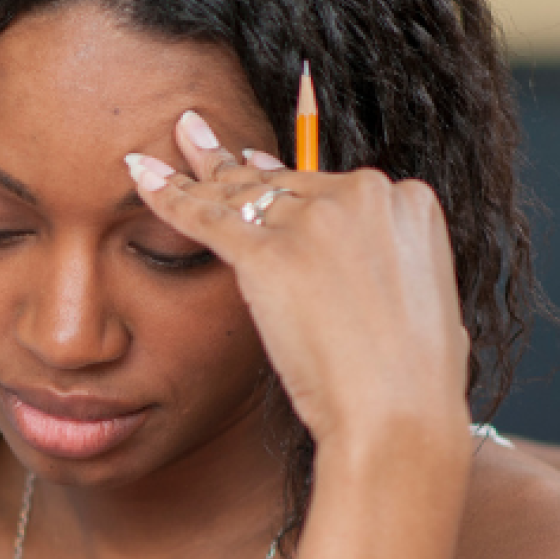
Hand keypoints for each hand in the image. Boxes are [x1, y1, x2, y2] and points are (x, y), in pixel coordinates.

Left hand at [126, 112, 470, 457]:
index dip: (284, 182)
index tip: (256, 167)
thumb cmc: (411, 384)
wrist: (398, 417)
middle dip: (234, 170)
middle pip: (281, 182)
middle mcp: (365, 196)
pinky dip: (167, 197)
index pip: (330, 186)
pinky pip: (205, 217)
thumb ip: (387, 268)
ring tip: (163, 157)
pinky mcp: (269, 253)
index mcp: (409, 204)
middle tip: (197, 141)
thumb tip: (357, 268)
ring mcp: (315, 221)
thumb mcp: (418, 305)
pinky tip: (141, 180)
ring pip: (240, 194)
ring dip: (195, 176)